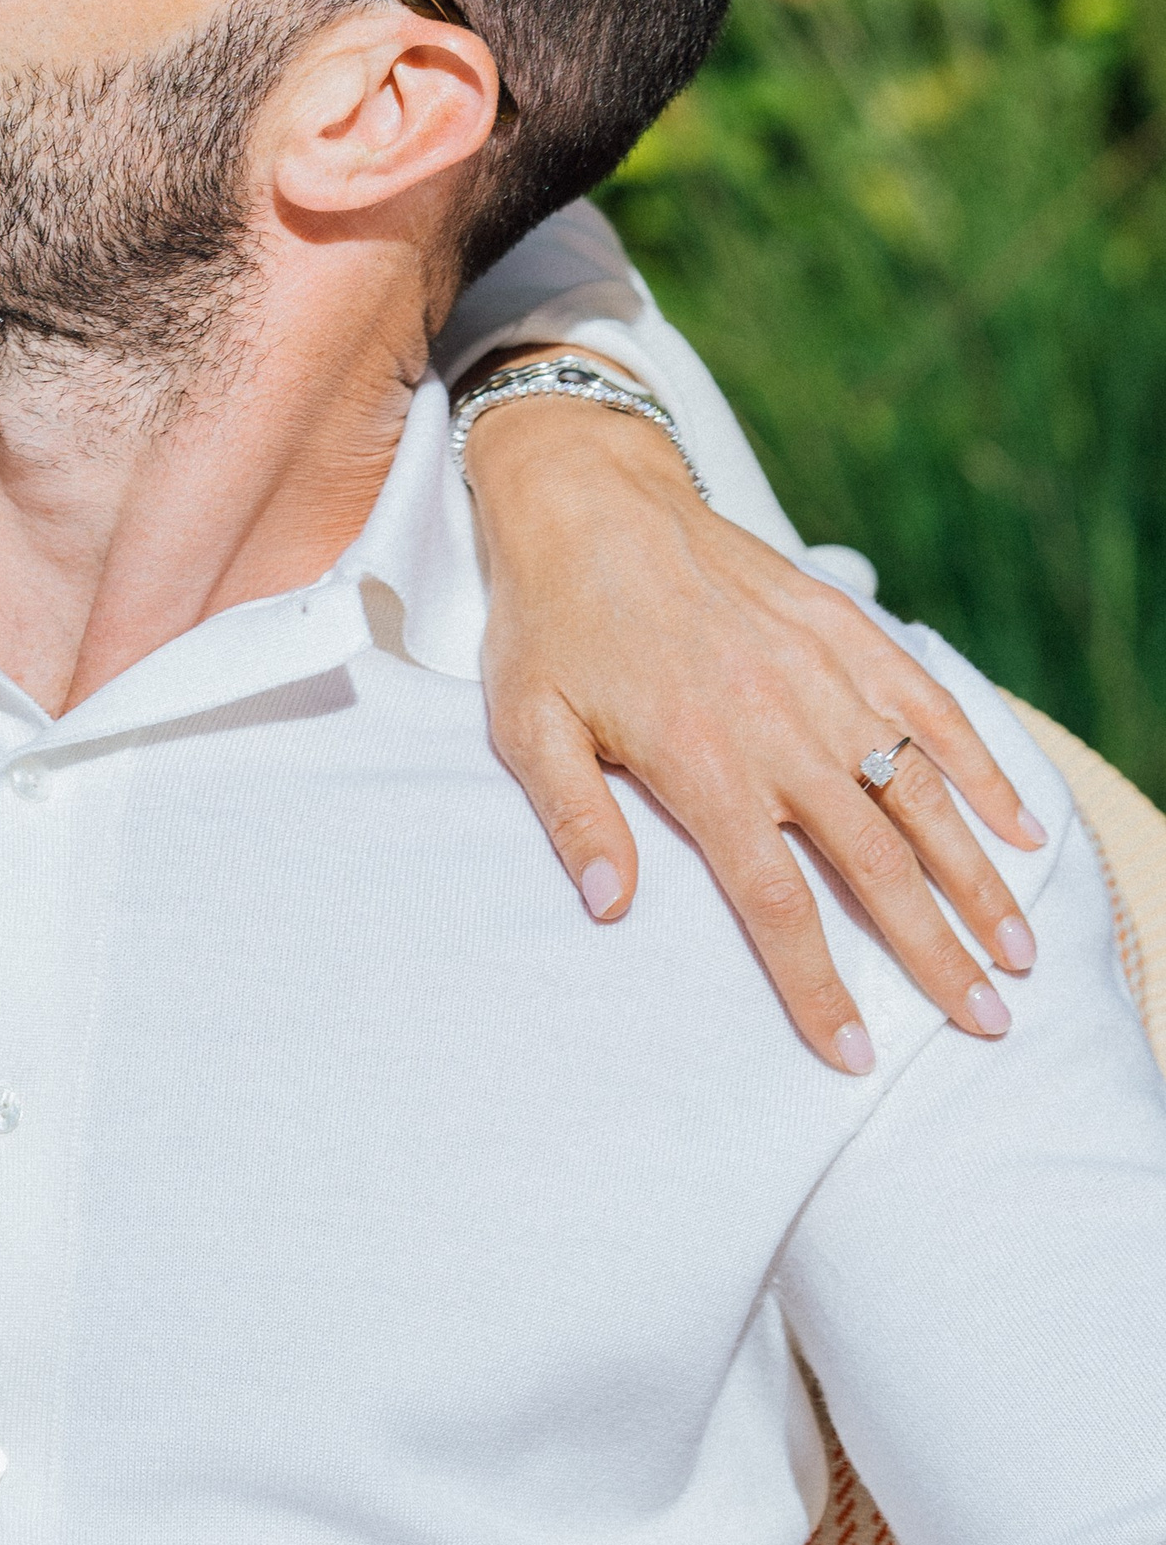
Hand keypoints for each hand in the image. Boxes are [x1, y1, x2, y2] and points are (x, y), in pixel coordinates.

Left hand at [465, 395, 1046, 1074]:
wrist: (589, 492)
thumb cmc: (549, 617)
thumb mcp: (526, 722)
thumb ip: (574, 816)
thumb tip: (609, 909)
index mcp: (700, 761)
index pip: (775, 902)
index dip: (818, 984)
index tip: (852, 1052)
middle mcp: (777, 725)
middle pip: (874, 863)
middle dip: (933, 951)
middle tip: (984, 1022)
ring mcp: (820, 674)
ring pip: (918, 793)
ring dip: (975, 875)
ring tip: (1016, 948)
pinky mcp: (843, 629)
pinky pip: (926, 706)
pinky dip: (977, 766)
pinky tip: (1016, 822)